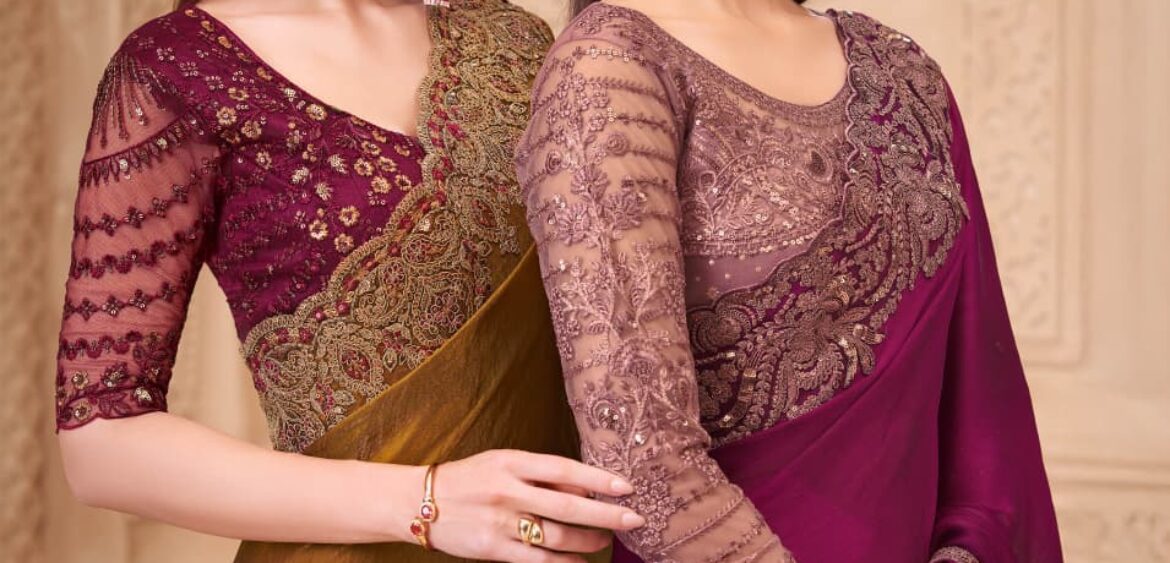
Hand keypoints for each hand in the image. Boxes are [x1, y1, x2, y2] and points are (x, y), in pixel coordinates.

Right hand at [425, 449, 643, 561]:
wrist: (419, 502)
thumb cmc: (469, 478)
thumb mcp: (502, 461)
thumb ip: (539, 473)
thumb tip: (585, 485)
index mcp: (511, 462)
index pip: (563, 469)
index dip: (598, 479)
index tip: (626, 487)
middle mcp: (507, 491)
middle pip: (566, 505)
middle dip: (605, 515)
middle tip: (634, 519)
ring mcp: (500, 523)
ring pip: (555, 537)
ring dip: (587, 541)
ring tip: (606, 540)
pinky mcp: (493, 550)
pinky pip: (537, 561)